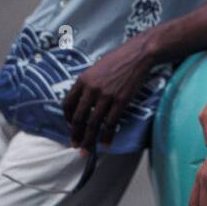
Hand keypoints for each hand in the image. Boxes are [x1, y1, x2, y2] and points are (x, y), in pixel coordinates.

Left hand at [62, 32, 157, 151]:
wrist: (139, 54)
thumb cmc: (119, 59)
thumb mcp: (97, 68)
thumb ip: (89, 83)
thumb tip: (85, 99)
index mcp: (83, 80)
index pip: (67, 104)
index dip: (67, 118)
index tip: (71, 126)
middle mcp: (91, 89)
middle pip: (79, 118)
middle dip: (76, 135)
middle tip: (75, 145)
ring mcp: (106, 95)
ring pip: (93, 124)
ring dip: (89, 140)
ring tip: (86, 151)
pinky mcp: (121, 100)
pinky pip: (111, 122)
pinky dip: (108, 135)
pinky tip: (106, 143)